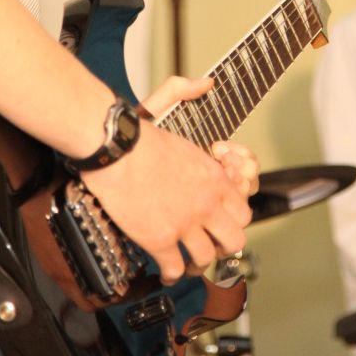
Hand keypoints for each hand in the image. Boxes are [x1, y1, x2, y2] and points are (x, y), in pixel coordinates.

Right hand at [83, 77, 254, 283]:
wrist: (112, 149)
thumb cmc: (136, 131)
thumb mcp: (169, 105)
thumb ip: (190, 91)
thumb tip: (207, 82)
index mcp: (213, 178)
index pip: (243, 211)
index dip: (233, 221)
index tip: (222, 224)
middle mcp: (206, 204)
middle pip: (234, 241)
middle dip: (223, 247)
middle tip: (211, 248)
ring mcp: (184, 224)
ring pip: (205, 258)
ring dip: (197, 263)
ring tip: (188, 264)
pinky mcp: (159, 239)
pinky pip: (174, 268)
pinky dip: (172, 273)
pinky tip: (167, 271)